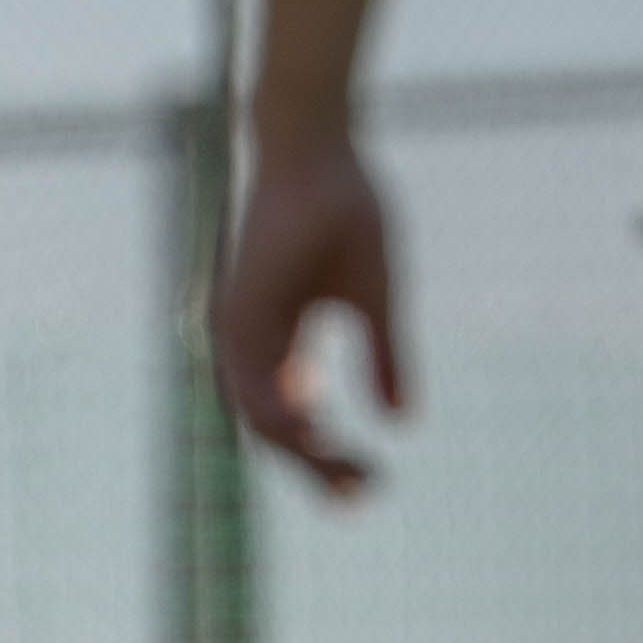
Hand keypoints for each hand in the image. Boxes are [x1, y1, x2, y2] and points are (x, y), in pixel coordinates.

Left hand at [213, 133, 405, 499]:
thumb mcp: (375, 299)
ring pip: (256, 414)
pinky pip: (251, 378)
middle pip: (272, 429)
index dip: (327, 457)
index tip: (373, 483)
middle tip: (364, 494)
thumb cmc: (345, 210)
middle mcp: (249, 340)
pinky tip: (315, 430)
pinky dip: (279, 412)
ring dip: (299, 451)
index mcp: (276, 339)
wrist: (316, 147)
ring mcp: (238, 326)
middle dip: (317, 467)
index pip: (291, 418)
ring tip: (343, 472)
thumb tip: (403, 421)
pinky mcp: (239, 307)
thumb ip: (385, 358)